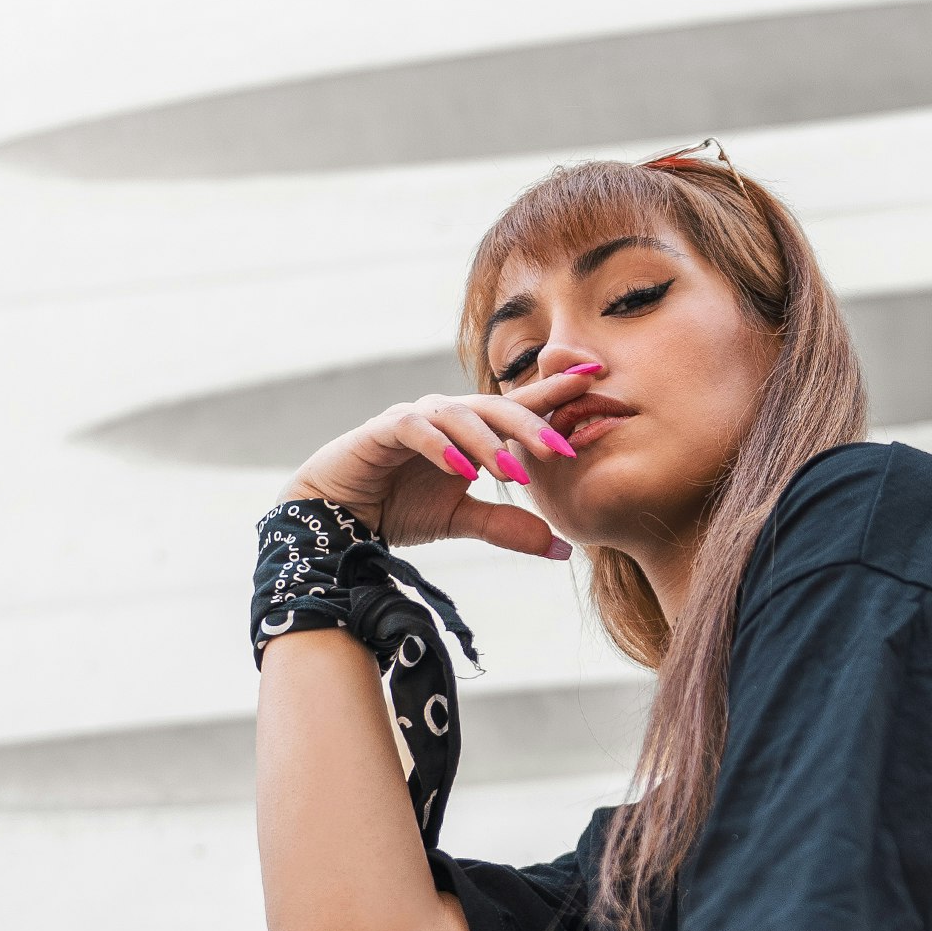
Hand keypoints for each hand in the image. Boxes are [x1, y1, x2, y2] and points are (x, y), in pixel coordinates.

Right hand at [284, 383, 590, 559]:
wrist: (335, 517)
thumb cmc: (398, 507)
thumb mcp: (462, 521)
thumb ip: (509, 528)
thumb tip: (563, 549)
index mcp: (470, 430)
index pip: (519, 406)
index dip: (556, 392)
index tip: (595, 381)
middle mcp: (446, 415)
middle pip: (497, 408)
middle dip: (532, 426)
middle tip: (564, 451)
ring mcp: (414, 417)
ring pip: (459, 416)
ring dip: (489, 444)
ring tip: (513, 474)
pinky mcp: (381, 429)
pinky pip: (416, 429)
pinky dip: (441, 448)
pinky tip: (462, 471)